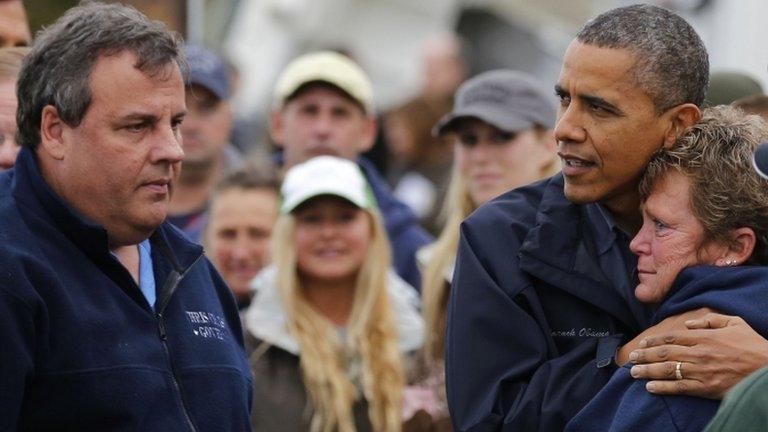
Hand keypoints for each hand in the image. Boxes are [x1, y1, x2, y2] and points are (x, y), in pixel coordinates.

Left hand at [628, 312, 767, 398]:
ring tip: (633, 372)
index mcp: (704, 337)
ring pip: (667, 369)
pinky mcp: (705, 388)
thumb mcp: (734, 322)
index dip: (654, 341)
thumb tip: (689, 324)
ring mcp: (701, 371)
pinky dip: (663, 387)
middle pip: (664, 353)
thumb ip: (710, 320)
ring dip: (647, 370)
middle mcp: (698, 353)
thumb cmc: (753, 344)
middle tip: (631, 358)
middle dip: (644, 355)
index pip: (672, 337)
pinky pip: (679, 387)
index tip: (642, 344)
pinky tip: (650, 387)